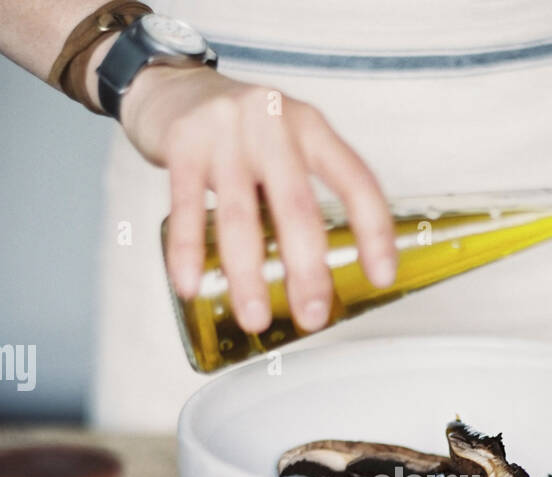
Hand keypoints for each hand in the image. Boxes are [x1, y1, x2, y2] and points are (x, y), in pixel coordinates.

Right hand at [112, 61, 396, 332]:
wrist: (171, 84)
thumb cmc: (239, 130)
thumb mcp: (284, 144)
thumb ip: (300, 193)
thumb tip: (316, 273)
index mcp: (311, 127)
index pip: (355, 180)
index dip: (373, 230)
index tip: (380, 276)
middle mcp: (273, 124)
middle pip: (297, 206)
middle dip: (307, 270)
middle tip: (311, 315)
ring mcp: (226, 133)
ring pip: (241, 216)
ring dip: (249, 275)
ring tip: (255, 317)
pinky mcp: (182, 143)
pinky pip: (187, 208)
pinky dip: (188, 252)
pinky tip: (192, 286)